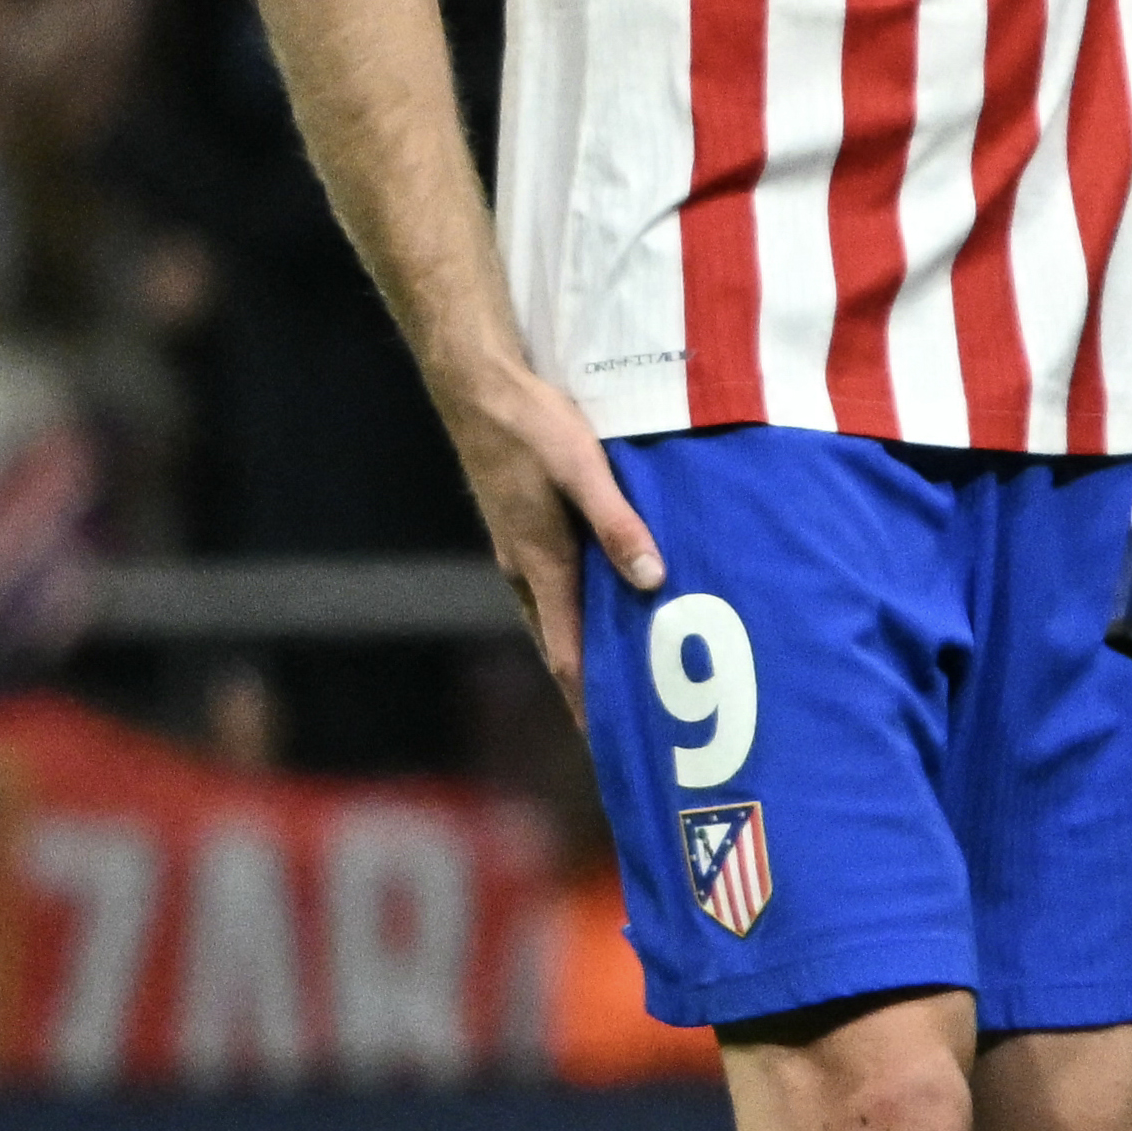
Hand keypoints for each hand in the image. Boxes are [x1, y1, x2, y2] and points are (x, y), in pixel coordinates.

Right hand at [437, 345, 661, 710]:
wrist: (479, 390)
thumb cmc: (533, 427)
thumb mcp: (585, 471)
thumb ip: (619, 525)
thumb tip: (652, 582)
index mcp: (540, 563)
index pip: (566, 651)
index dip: (588, 699)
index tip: (611, 740)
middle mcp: (524, 569)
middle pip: (560, 645)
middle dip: (590, 688)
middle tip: (629, 728)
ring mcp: (519, 552)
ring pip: (555, 619)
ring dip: (584, 652)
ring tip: (624, 683)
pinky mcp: (523, 533)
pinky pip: (552, 590)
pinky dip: (578, 615)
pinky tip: (607, 612)